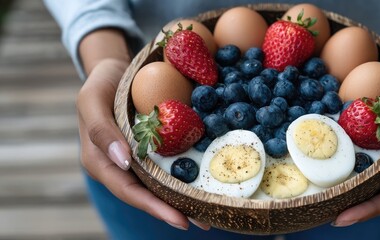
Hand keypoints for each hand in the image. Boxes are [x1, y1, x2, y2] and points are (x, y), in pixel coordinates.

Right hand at [76, 58, 209, 230]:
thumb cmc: (100, 84)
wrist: (115, 70)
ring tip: (209, 211)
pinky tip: (204, 182)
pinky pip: (167, 166)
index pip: (128, 190)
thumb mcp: (92, 101)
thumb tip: (123, 159)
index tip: (180, 219)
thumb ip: (101, 130)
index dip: (154, 207)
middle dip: (174, 210)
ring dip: (182, 199)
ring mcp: (135, 160)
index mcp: (100, 162)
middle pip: (147, 195)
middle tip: (205, 222)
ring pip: (159, 185)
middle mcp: (119, 166)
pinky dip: (184, 176)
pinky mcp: (150, 150)